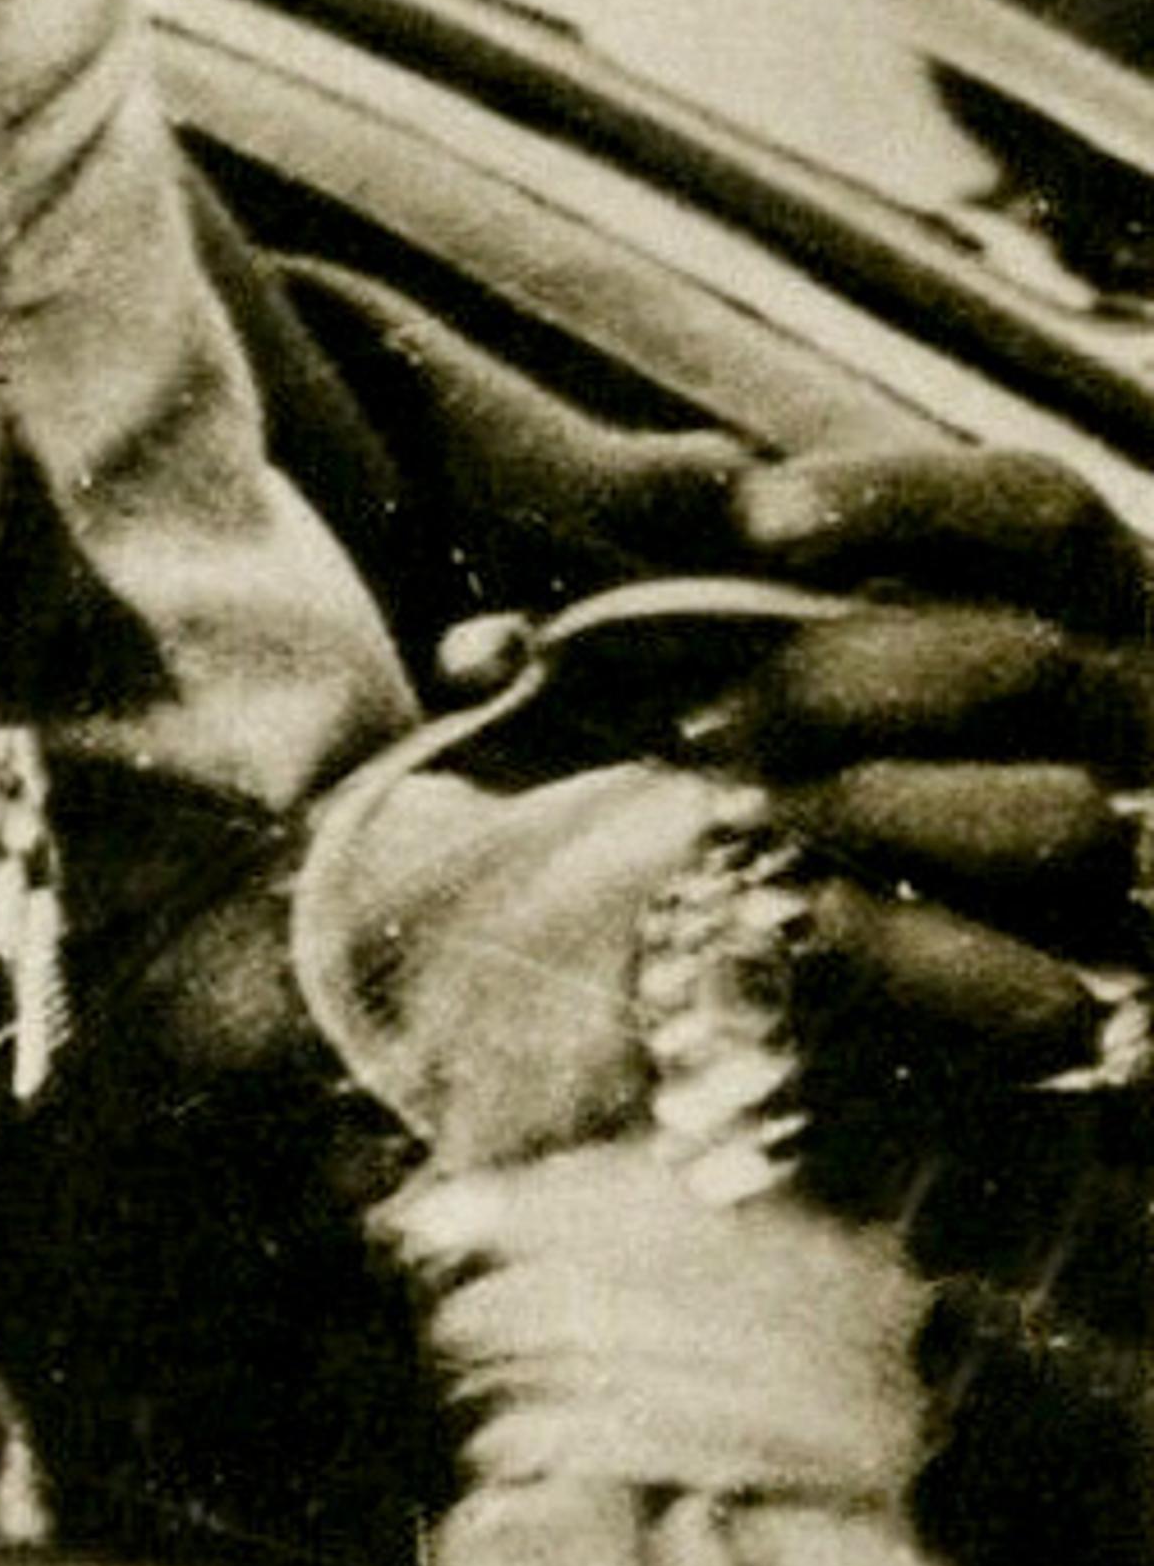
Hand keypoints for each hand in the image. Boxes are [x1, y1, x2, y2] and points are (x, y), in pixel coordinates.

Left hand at [661, 445, 1152, 1130]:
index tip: (749, 524)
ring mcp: (1152, 878)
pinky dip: (917, 959)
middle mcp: (1151, 729)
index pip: (1038, 513)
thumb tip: (479, 651)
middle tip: (697, 725)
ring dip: (877, 811)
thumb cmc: (863, 824)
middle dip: (833, 683)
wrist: (997, 1062)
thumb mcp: (794, 707)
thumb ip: (670, 655)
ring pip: (1057, 821)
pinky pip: (1050, 1003)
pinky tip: (814, 920)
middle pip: (1014, 663)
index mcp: (1102, 620)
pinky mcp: (1122, 1029)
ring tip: (757, 813)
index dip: (901, 503)